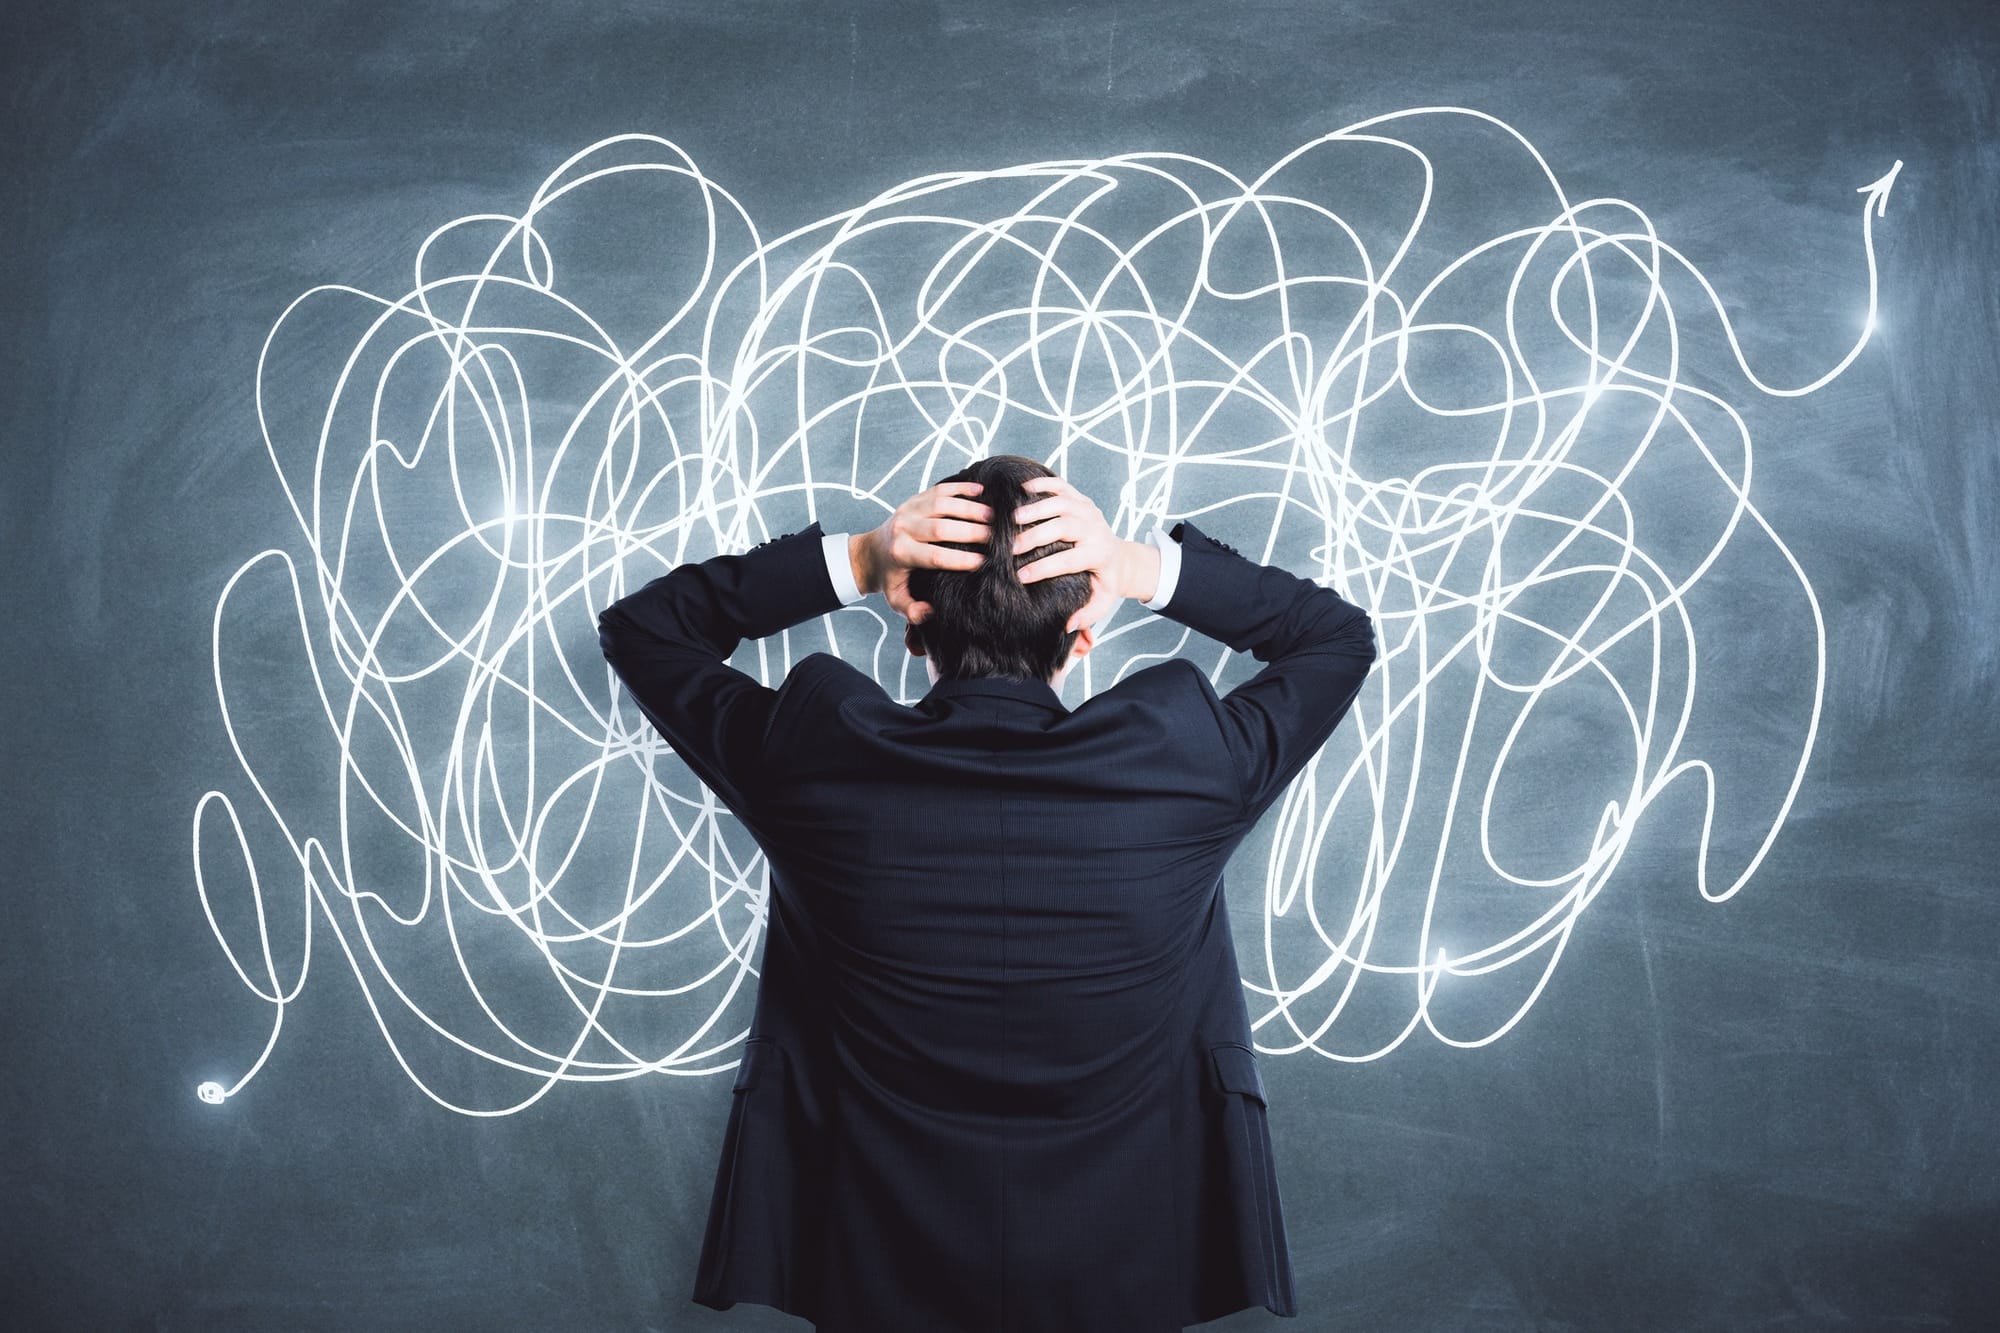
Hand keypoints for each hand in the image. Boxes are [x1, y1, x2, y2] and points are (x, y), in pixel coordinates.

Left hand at [850, 480, 992, 622]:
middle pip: (941, 528)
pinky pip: (940, 489)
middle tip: (996, 537)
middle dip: (972, 531)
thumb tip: (931, 611)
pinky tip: (982, 490)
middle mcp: (903, 528)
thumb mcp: (897, 600)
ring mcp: (908, 510)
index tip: (984, 562)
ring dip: (970, 508)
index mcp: (901, 553)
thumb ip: (912, 612)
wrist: (871, 553)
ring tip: (995, 516)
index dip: (961, 559)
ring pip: (942, 504)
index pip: (935, 556)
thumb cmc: (891, 579)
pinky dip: (961, 488)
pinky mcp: (914, 499)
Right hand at [1011, 476, 1154, 632]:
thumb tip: (1068, 626)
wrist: (1121, 558)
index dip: (1045, 568)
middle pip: (1065, 526)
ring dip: (1037, 508)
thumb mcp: (1102, 603)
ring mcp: (1088, 511)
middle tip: (1013, 548)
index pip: (1070, 559)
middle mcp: (1095, 529)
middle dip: (1037, 535)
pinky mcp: (1081, 499)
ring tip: (1013, 519)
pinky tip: (1022, 488)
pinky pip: (1062, 486)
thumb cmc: (1105, 582)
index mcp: (1099, 554)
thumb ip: (1087, 615)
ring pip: (1062, 502)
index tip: (1021, 576)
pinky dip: (1043, 483)